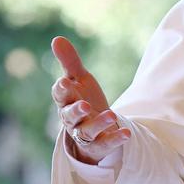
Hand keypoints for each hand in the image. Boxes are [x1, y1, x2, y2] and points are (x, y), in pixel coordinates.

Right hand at [51, 36, 130, 163]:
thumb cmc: (83, 98)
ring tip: (112, 115)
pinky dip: (116, 139)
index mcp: (66, 101)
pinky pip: (106, 144)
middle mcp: (72, 119)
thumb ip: (70, 62)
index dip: (61, 89)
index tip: (65, 82)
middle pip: (69, 116)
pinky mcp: (99, 145)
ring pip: (87, 131)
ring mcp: (85, 133)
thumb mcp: (79, 79)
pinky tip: (127, 133)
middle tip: (85, 105)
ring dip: (98, 124)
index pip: (59, 95)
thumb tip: (57, 38)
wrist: (95, 126)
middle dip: (76, 111)